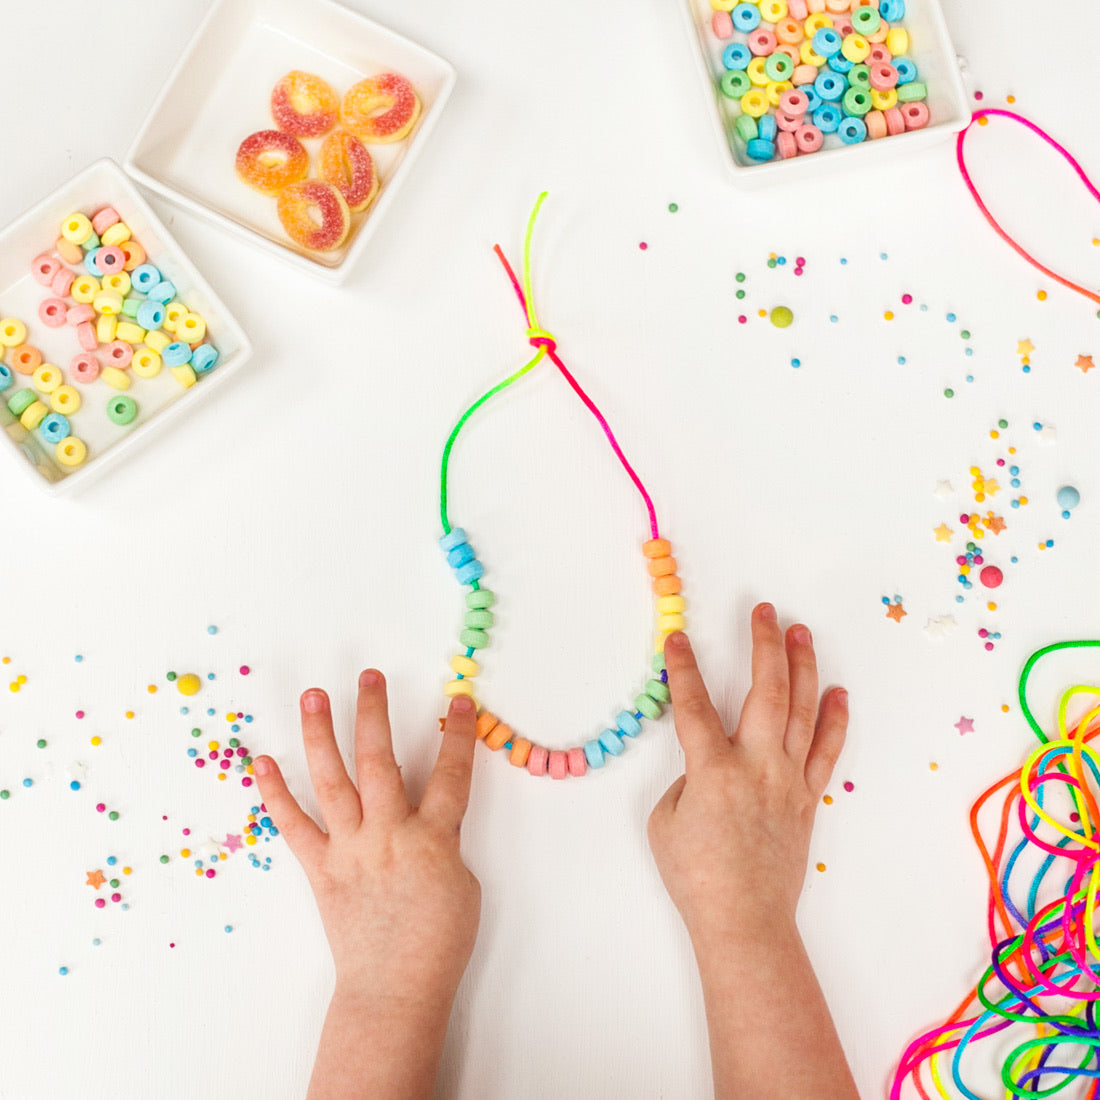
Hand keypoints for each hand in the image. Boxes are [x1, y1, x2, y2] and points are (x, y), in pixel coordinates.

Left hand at [253, 672, 480, 1098]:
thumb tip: (425, 811)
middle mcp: (388, 834)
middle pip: (382, 760)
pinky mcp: (321, 868)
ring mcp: (350, 848)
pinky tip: (262, 762)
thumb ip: (443, 838)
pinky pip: (294, 825)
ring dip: (322, 734)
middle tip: (368, 676)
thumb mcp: (460, 882)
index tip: (459, 699)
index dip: (457, 733)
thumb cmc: (438, 942)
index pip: (450, 773)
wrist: (394, 989)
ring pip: (334, 781)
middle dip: (375, 712)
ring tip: (314, 696)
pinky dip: (276, 794)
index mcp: (433, 838)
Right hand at [647, 604, 847, 948]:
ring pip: (801, 711)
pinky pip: (826, 751)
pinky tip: (836, 692)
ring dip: (801, 667)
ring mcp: (787, 779)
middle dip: (763, 645)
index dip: (683, 669)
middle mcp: (756, 766)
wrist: (745, 920)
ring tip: (800, 633)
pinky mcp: (806, 797)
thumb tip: (711, 763)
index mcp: (712, 770)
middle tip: (764, 611)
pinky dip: (834, 720)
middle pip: (764, 692)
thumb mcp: (668, 819)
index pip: (693, 706)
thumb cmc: (696, 875)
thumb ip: (690, 778)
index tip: (678, 639)